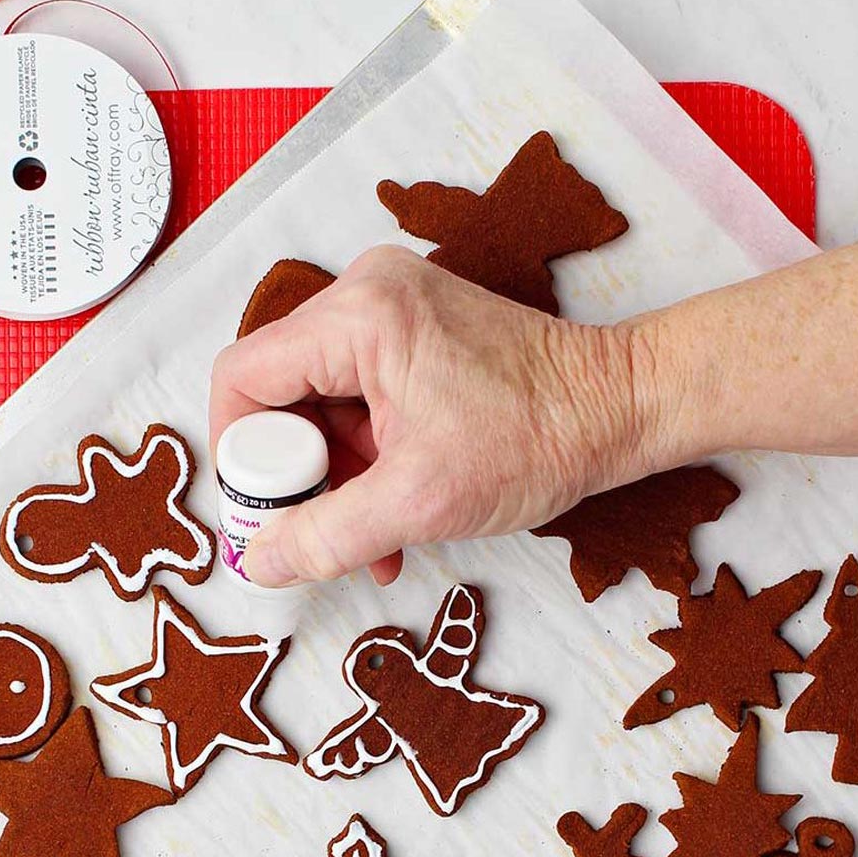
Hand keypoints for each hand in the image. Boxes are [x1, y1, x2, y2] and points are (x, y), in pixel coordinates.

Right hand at [209, 245, 661, 586]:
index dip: (238, 453)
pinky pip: (356, 394)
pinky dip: (363, 454)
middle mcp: (365, 294)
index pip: (243, 375)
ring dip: (334, 474)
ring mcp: (391, 308)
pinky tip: (388, 510)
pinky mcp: (414, 330)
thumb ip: (325, 536)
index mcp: (358, 316)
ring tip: (368, 537)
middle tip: (319, 530)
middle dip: (296, 473)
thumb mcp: (417, 503)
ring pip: (318, 400)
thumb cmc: (537, 437)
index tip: (264, 510)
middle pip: (278, 390)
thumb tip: (258, 562)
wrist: (619, 408)